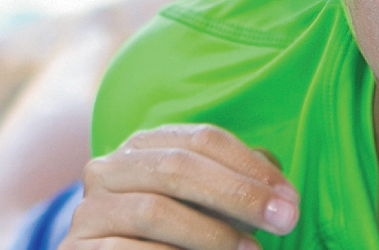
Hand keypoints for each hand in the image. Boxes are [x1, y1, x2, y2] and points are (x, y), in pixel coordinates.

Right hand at [60, 124, 301, 249]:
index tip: (290, 199)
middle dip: (238, 194)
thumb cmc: (174, 240)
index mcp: (143, 147)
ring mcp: (88, 210)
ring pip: (153, 211)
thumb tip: (277, 183)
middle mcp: (108, 169)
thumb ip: (234, 186)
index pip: (202, 139)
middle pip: (178, 168)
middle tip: (284, 222)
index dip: (251, 166)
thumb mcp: (205, 207)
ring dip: (211, 234)